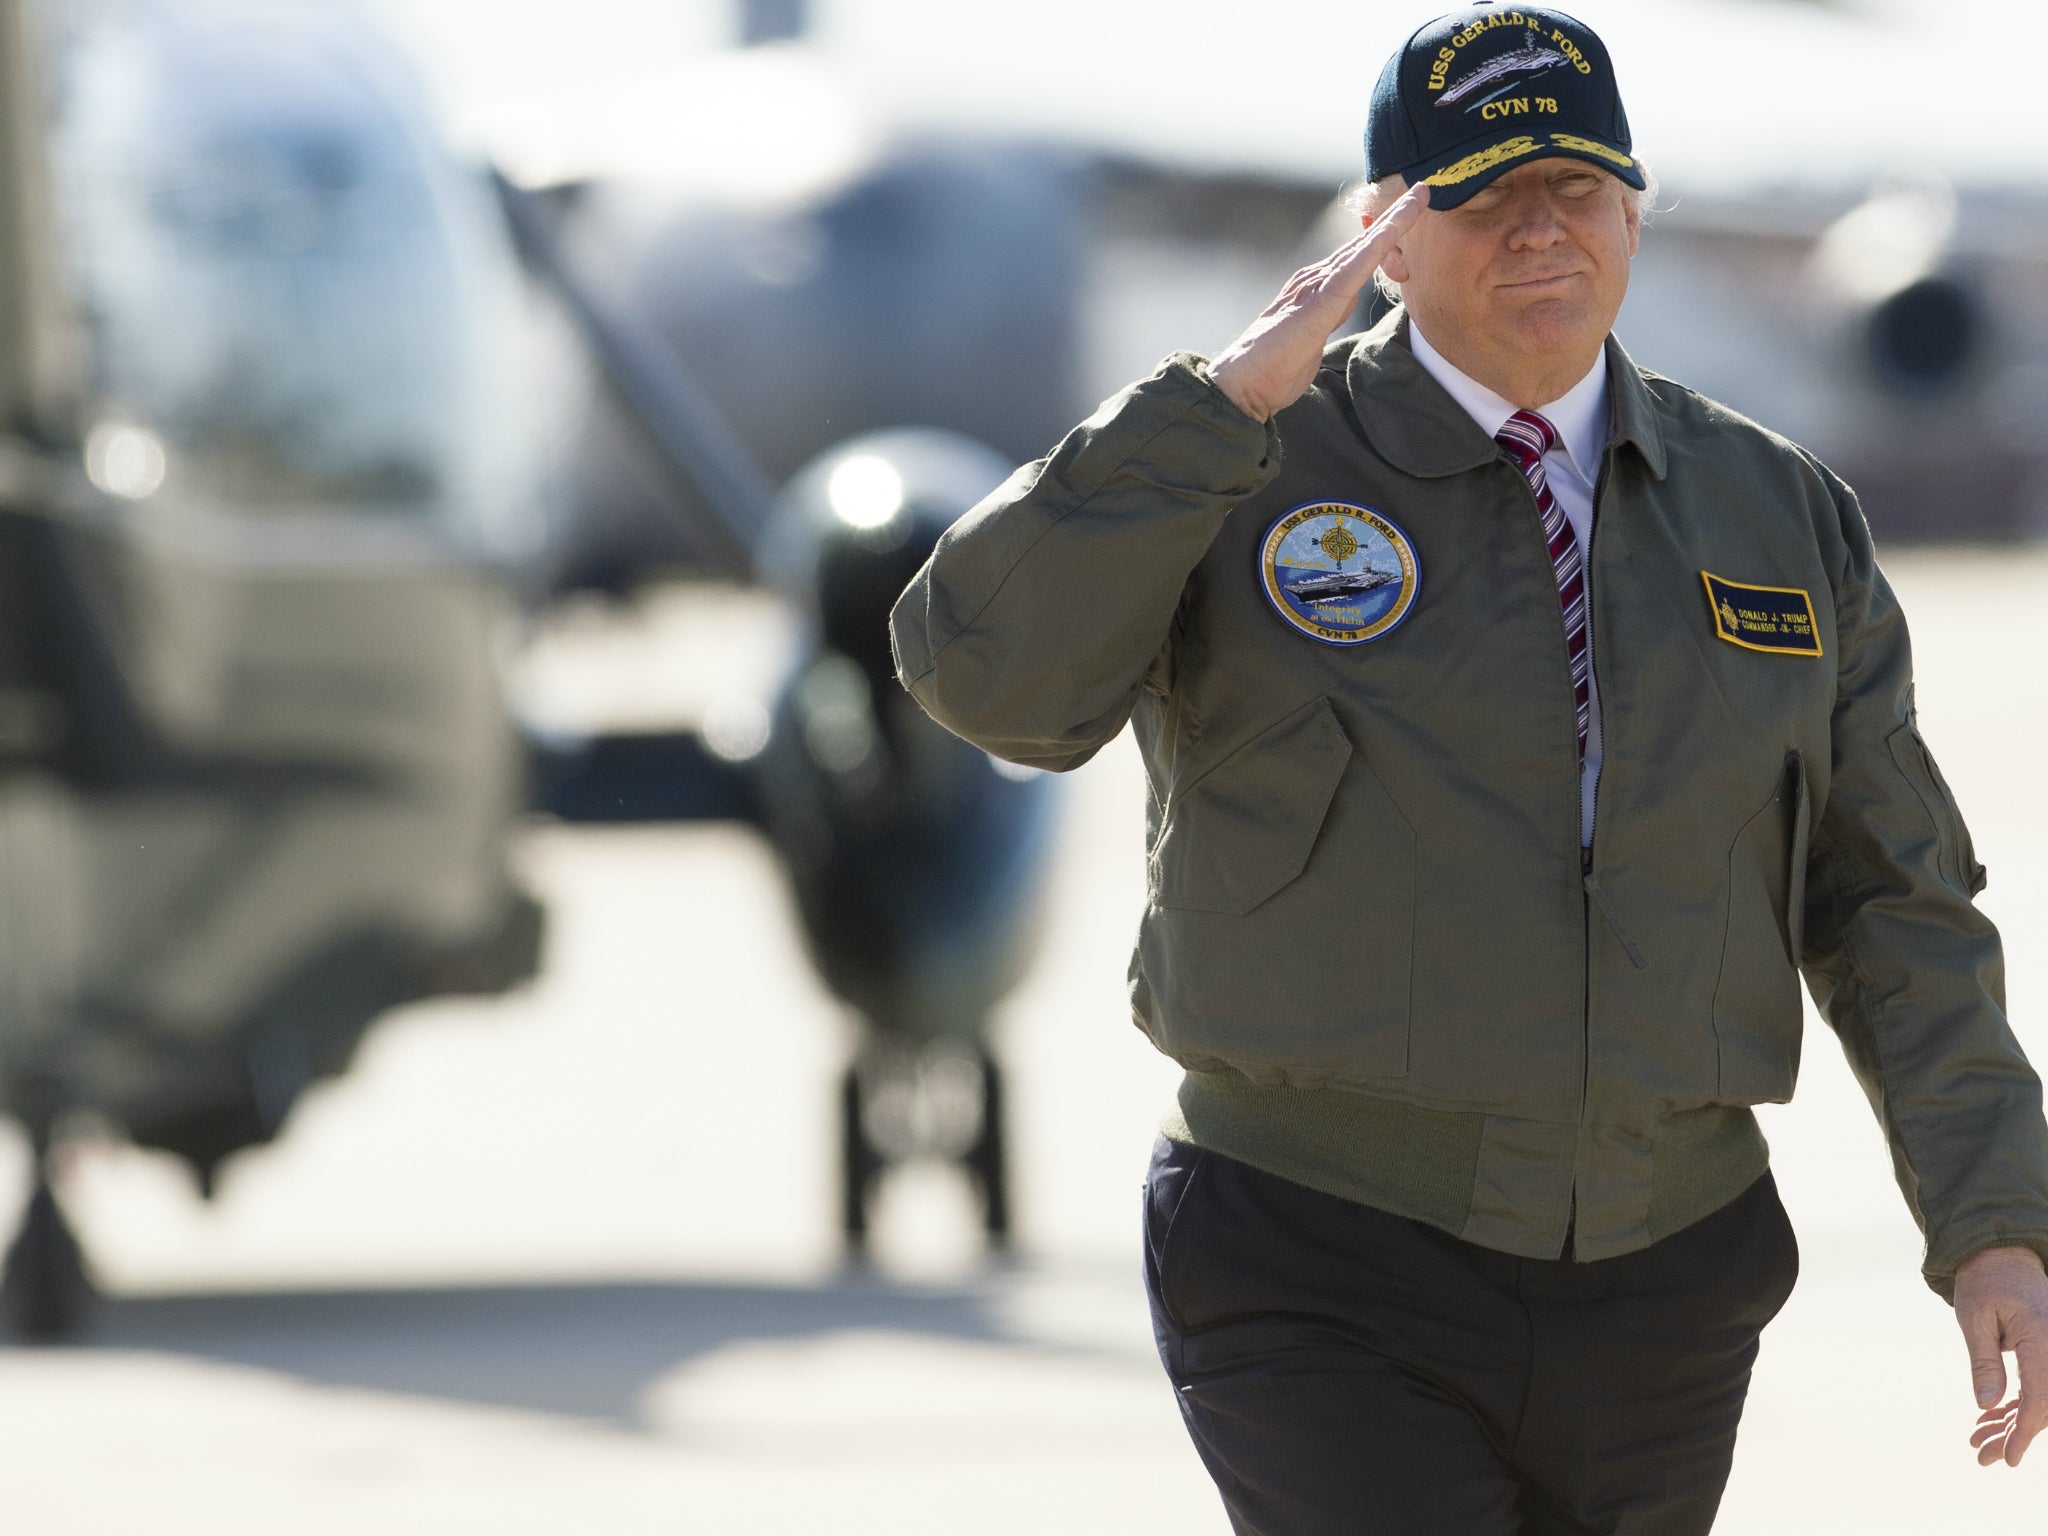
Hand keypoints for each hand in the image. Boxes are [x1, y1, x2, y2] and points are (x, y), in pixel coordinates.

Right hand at [1208, 182, 1430, 422]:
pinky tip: (1398, 227)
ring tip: (1420, 196)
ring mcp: (1317, 286)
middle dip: (1395, 216)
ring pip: (1364, 247)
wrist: (1242, 382)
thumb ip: (1330, 315)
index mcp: (1316, 288)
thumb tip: (1346, 299)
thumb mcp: (1313, 337)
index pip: (1356, 256)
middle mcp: (1316, 278)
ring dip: (1394, 221)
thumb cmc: (1273, 368)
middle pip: (1364, 242)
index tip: (1407, 214)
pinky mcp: (1321, 301)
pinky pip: (1357, 267)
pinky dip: (1380, 244)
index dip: (1383, 234)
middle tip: (1423, 189)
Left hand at [1955, 1244, 2047, 1465]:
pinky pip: (2038, 1386)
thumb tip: (1988, 1405)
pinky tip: (1991, 1419)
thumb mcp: (1974, 1319)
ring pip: (2042, 1399)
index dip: (2024, 1431)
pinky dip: (2016, 1405)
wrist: (2001, 1255)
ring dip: (2013, 1423)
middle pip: (2044, 1404)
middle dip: (2015, 1434)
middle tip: (1982, 1457)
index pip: (2039, 1396)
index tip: (2009, 1458)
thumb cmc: (1984, 1282)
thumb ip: (1984, 1363)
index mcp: (2043, 1337)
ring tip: (1979, 1441)